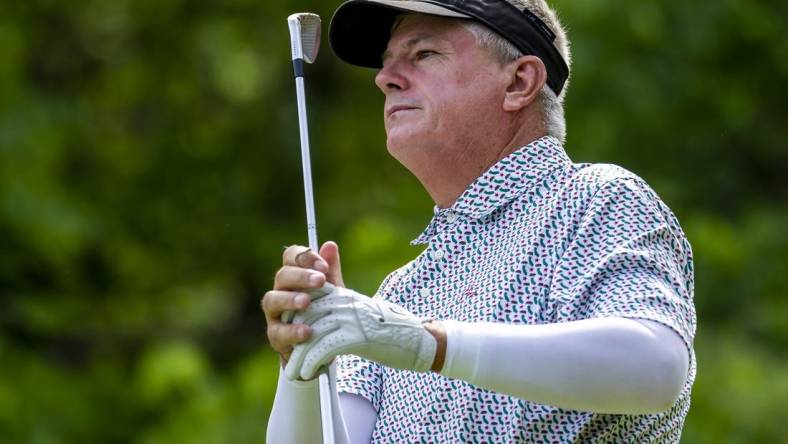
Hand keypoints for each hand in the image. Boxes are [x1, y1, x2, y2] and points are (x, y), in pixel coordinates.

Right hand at [261, 242, 344, 362]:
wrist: (324, 346)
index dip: (305, 257)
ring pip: (272, 299)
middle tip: (320, 281)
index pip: (291, 257)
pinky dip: (292, 330)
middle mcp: (280, 290)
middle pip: (282, 275)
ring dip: (289, 299)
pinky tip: (307, 331)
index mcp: (294, 276)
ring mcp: (274, 314)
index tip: (323, 266)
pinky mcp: (275, 336)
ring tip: (307, 302)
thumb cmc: (326, 312)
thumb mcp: (334, 291)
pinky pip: (278, 332)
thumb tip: (330, 245)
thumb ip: (331, 271)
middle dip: (301, 276)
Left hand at [285, 286, 437, 380]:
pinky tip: (308, 372)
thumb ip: (340, 310)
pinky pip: (326, 348)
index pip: (310, 298)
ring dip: (300, 356)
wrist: (417, 339)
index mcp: (345, 295)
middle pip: (307, 316)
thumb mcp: (362, 313)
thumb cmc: (389, 329)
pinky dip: (313, 361)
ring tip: (293, 371)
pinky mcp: (358, 336)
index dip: (295, 317)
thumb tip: (319, 320)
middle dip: (293, 338)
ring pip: (313, 334)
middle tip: (285, 356)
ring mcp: (352, 318)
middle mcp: (345, 303)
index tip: (287, 333)